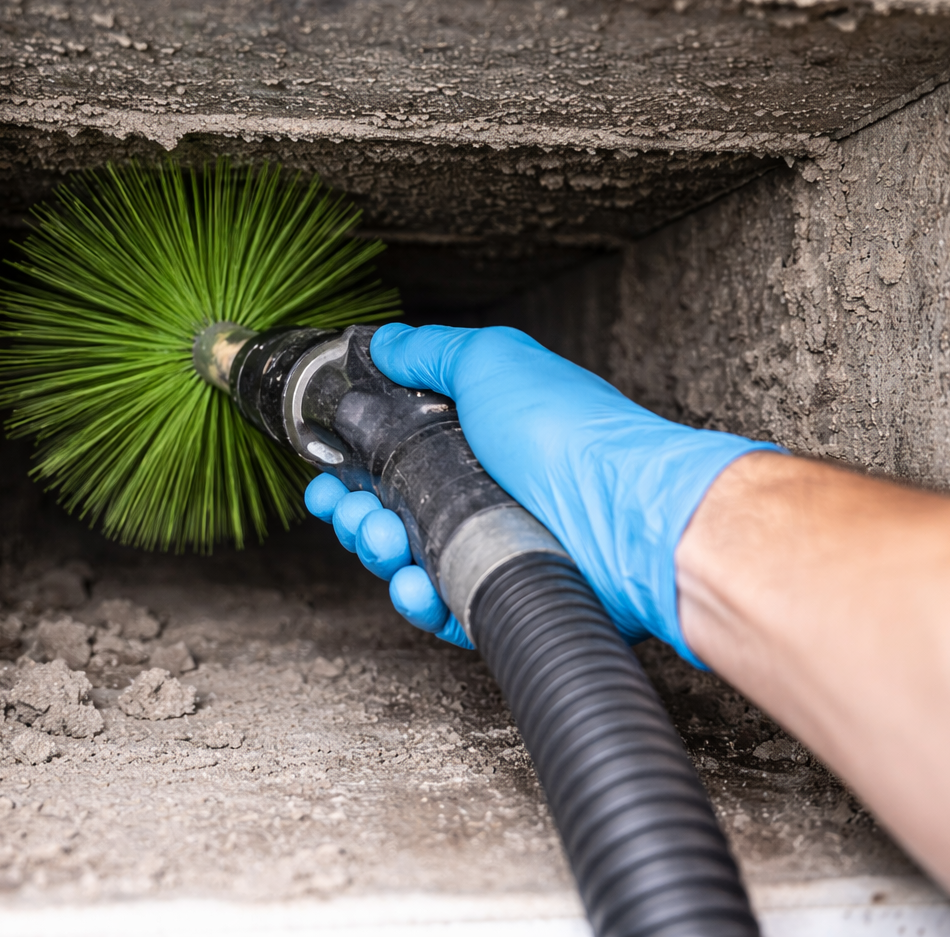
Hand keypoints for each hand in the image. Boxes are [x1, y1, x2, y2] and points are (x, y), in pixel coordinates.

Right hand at [308, 325, 781, 663]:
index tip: (325, 471)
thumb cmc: (566, 434)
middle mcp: (482, 489)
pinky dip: (417, 598)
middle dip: (353, 511)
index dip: (350, 464)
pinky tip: (415, 584)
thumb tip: (381, 342)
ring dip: (377, 551)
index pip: (394, 454)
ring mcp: (491, 544)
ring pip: (406, 560)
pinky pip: (441, 606)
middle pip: (389, 510)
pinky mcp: (501, 593)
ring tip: (383, 540)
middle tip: (346, 508)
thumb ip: (430, 352)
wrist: (624, 513)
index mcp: (475, 436)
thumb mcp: (492, 362)